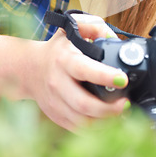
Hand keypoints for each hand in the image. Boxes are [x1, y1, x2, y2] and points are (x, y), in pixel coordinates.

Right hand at [29, 14, 128, 131]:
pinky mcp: (56, 116)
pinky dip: (95, 129)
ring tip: (121, 113)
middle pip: (83, 103)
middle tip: (126, 103)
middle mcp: (58, 83)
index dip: (105, 76)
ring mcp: (56, 102)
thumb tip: (114, 38)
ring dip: (105, 121)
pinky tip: (109, 121)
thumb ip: (94, 27)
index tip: (123, 79)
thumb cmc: (58, 49)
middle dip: (109, 108)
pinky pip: (77, 128)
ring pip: (81, 121)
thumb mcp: (72, 29)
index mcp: (64, 60)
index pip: (85, 70)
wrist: (29, 69)